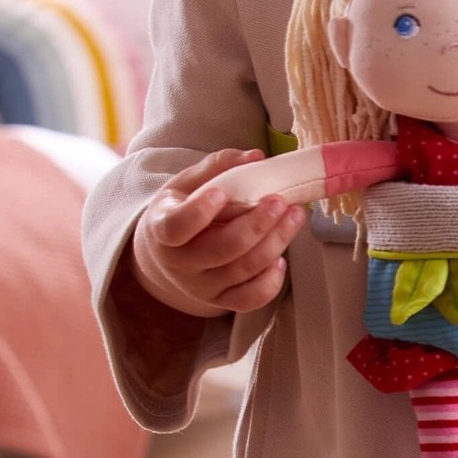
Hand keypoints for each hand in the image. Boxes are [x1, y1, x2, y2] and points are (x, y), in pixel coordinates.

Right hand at [131, 148, 306, 314]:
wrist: (166, 253)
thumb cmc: (180, 209)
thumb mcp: (186, 183)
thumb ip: (218, 166)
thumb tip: (256, 156)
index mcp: (163, 228)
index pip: (176, 227)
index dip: (198, 213)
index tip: (221, 193)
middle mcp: (180, 263)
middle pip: (222, 249)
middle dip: (257, 224)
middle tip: (280, 201)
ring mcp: (201, 286)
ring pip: (242, 270)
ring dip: (275, 242)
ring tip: (295, 216)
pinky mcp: (220, 300)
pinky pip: (249, 299)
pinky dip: (270, 282)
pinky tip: (281, 259)